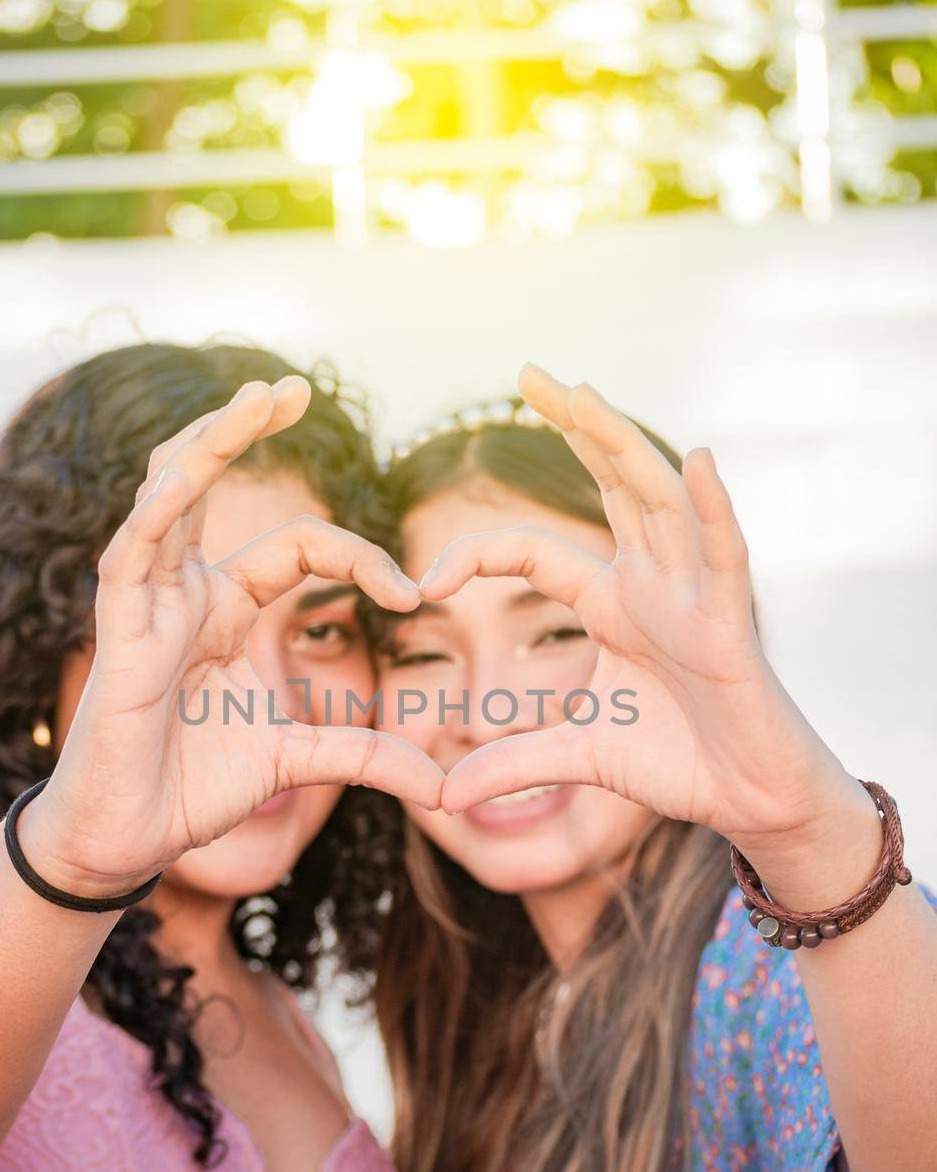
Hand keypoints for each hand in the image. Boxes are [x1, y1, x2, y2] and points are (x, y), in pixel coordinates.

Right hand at [26, 378, 443, 894]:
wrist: (131, 839)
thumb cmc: (196, 788)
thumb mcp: (300, 760)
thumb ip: (367, 758)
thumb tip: (444, 788)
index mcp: (229, 608)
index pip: (300, 547)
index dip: (360, 557)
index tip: (414, 593)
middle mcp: (187, 591)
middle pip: (213, 484)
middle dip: (246, 429)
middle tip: (293, 385)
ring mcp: (147, 605)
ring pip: (169, 496)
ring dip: (209, 443)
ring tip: (251, 398)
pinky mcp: (117, 633)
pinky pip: (129, 560)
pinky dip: (152, 519)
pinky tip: (181, 483)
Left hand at [430, 363, 856, 846]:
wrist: (749, 800)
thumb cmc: (677, 763)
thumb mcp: (578, 756)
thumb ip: (512, 763)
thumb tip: (440, 798)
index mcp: (612, 603)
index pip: (535, 554)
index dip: (478, 554)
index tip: (423, 581)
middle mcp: (652, 583)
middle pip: (610, 487)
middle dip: (574, 427)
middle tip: (530, 372)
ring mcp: (693, 596)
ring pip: (657, 502)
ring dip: (621, 445)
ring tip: (583, 394)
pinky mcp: (731, 624)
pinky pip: (723, 556)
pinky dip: (713, 510)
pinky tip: (699, 461)